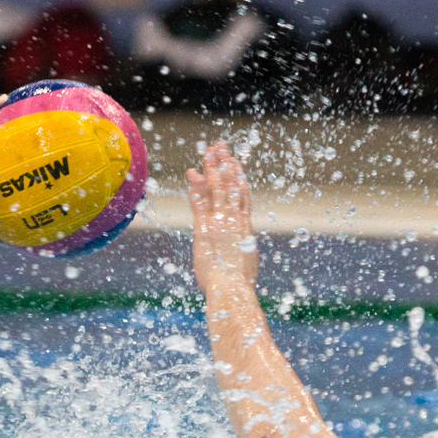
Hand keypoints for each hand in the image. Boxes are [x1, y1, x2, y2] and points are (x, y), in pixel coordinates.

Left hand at [188, 141, 257, 289]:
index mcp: (245, 229)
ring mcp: (221, 223)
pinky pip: (200, 203)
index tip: (234, 164)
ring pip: (218, 189)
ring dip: (212, 168)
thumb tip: (241, 258)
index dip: (237, 178)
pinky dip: (197, 187)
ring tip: (209, 151)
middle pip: (231, 186)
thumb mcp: (244, 266)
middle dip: (225, 164)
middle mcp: (235, 221)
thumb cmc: (238, 286)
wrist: (233, 290)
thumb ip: (241, 254)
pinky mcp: (205, 230)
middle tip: (221, 147)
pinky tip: (192, 173)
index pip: (242, 197)